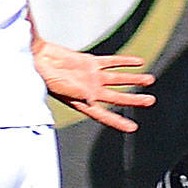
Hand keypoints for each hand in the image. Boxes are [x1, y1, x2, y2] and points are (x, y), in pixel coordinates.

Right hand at [33, 39, 154, 133]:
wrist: (37, 59)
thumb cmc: (43, 78)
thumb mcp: (60, 89)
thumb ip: (77, 93)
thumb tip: (91, 99)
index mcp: (82, 101)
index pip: (103, 115)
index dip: (118, 122)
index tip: (133, 128)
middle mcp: (90, 90)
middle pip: (117, 97)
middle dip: (134, 100)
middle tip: (150, 101)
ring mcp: (91, 76)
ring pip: (118, 79)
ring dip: (134, 79)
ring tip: (150, 80)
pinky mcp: (90, 62)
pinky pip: (112, 61)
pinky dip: (126, 61)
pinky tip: (139, 62)